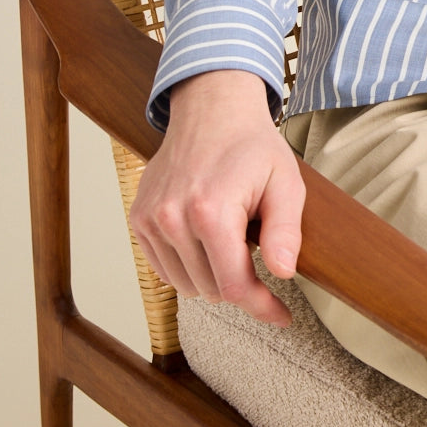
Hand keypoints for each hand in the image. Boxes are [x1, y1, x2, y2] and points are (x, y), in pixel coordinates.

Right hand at [130, 69, 305, 325]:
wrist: (212, 109)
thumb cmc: (253, 146)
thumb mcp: (286, 182)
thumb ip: (286, 230)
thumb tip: (284, 273)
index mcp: (211, 212)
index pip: (234, 286)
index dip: (261, 306)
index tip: (282, 317)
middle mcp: (172, 219)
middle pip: (211, 289)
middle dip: (240, 281)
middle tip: (260, 253)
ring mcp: (150, 220)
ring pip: (187, 284)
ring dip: (213, 275)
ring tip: (233, 238)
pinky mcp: (139, 219)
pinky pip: (165, 269)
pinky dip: (189, 265)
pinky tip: (207, 240)